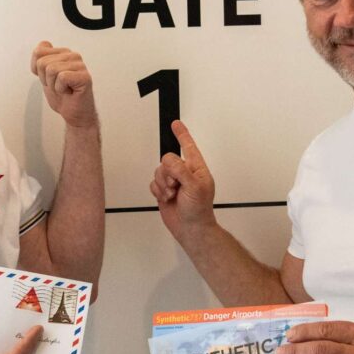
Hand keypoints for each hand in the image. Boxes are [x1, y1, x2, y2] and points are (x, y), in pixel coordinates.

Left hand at [31, 41, 97, 127]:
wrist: (74, 114)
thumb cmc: (62, 96)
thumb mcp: (45, 75)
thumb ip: (42, 59)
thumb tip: (43, 44)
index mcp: (64, 53)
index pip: (38, 52)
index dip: (38, 70)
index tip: (49, 78)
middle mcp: (73, 56)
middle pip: (43, 62)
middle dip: (46, 79)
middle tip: (58, 86)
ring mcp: (80, 65)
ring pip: (52, 69)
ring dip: (53, 85)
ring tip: (63, 89)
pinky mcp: (84, 76)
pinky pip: (62, 77)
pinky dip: (61, 89)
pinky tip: (69, 91)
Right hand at [149, 120, 216, 238]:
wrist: (191, 229)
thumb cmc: (199, 211)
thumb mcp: (195, 187)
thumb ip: (181, 170)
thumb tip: (169, 160)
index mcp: (197, 169)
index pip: (188, 146)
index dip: (182, 134)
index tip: (175, 124)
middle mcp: (185, 173)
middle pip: (168, 160)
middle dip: (168, 173)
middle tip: (175, 185)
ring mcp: (175, 182)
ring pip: (159, 171)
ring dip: (163, 184)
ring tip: (172, 194)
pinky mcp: (164, 191)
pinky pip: (154, 183)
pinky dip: (158, 191)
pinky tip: (167, 198)